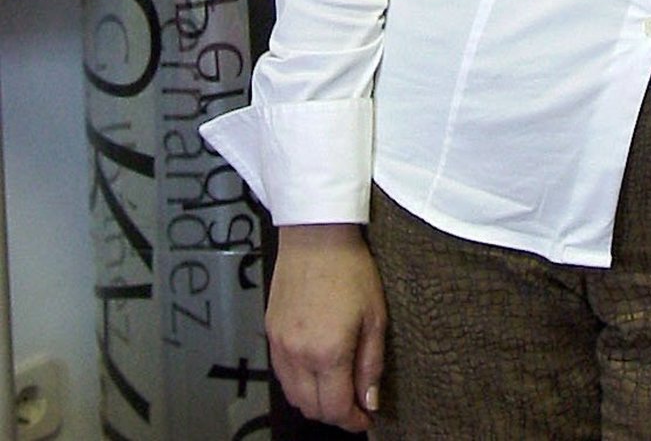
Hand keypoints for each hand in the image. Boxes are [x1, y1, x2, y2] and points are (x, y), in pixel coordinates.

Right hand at [265, 223, 387, 431]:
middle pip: (311, 408)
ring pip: (294, 395)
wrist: (316, 235)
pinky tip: (316, 369)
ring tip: (337, 387)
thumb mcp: (375, 315)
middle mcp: (298, 354)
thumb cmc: (350, 268)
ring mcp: (280, 345)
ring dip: (315, 400)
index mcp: (327, 352)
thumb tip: (370, 400)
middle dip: (335, 414)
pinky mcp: (271, 333)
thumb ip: (371, 363)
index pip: (334, 409)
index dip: (352, 421)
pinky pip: (282, 373)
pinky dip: (299, 382)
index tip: (365, 418)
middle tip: (354, 404)